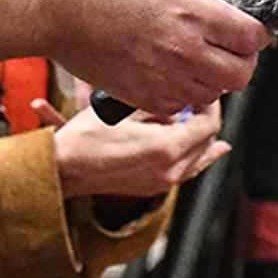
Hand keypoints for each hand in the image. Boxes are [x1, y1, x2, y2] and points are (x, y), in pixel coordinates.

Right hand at [42, 0, 267, 113]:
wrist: (52, 5)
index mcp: (192, 11)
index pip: (252, 37)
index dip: (255, 33)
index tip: (247, 29)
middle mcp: (183, 49)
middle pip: (240, 74)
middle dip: (241, 60)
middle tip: (228, 48)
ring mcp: (162, 77)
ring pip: (213, 94)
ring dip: (213, 79)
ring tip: (195, 59)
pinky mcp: (139, 95)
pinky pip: (179, 106)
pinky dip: (183, 94)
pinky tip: (170, 72)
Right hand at [44, 98, 226, 197]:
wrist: (64, 168)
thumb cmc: (86, 137)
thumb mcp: (126, 108)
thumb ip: (160, 103)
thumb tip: (181, 97)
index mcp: (167, 149)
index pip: (209, 124)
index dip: (212, 104)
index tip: (206, 90)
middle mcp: (170, 170)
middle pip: (207, 141)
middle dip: (207, 118)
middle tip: (203, 99)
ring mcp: (161, 182)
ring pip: (198, 159)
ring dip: (204, 139)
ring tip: (213, 127)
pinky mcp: (151, 187)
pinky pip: (186, 171)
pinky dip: (197, 158)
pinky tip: (209, 153)